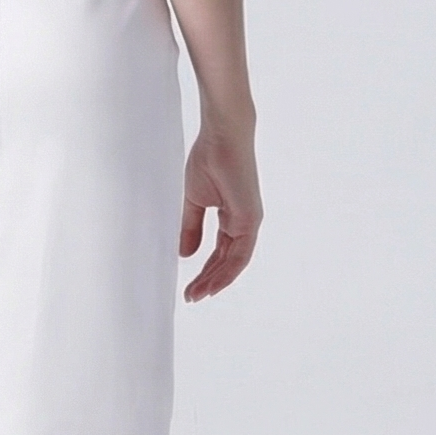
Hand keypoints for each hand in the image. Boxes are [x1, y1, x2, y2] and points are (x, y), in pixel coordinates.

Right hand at [179, 118, 261, 301]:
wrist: (222, 137)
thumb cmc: (210, 160)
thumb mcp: (194, 201)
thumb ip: (192, 227)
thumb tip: (185, 254)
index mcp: (233, 218)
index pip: (220, 253)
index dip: (206, 271)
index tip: (190, 286)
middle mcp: (244, 223)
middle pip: (227, 262)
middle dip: (208, 281)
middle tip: (190, 297)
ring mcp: (249, 222)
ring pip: (234, 262)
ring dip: (215, 281)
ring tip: (196, 295)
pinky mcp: (250, 219)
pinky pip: (240, 254)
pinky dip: (226, 271)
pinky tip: (212, 283)